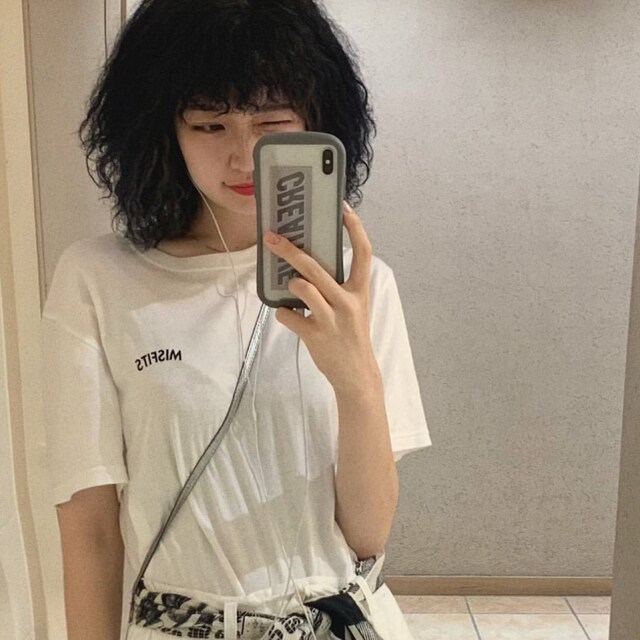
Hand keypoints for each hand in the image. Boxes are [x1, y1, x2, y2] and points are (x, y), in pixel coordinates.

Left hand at [262, 201, 379, 389]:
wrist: (356, 373)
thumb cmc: (351, 335)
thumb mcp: (354, 306)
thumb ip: (337, 286)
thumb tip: (306, 266)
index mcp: (360, 290)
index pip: (363, 251)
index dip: (354, 227)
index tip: (342, 207)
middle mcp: (348, 301)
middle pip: (316, 266)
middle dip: (290, 249)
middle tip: (272, 237)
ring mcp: (331, 318)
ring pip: (301, 287)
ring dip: (290, 285)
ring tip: (292, 290)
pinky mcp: (315, 334)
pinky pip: (287, 313)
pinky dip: (284, 313)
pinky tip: (292, 316)